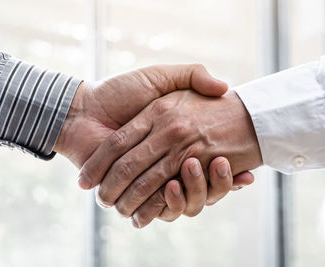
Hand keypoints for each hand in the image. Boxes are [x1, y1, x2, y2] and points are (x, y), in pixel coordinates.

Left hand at [53, 64, 253, 224]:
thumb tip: (224, 86)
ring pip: (183, 198)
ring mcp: (148, 178)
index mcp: (172, 136)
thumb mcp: (161, 77)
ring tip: (203, 170)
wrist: (80, 112)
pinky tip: (176, 189)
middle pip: (198, 182)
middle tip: (225, 167)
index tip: (244, 169)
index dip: (225, 167)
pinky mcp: (132, 193)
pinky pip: (158, 207)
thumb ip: (191, 75)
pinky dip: (168, 206)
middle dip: (214, 182)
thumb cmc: (118, 91)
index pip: (206, 156)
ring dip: (196, 192)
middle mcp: (164, 160)